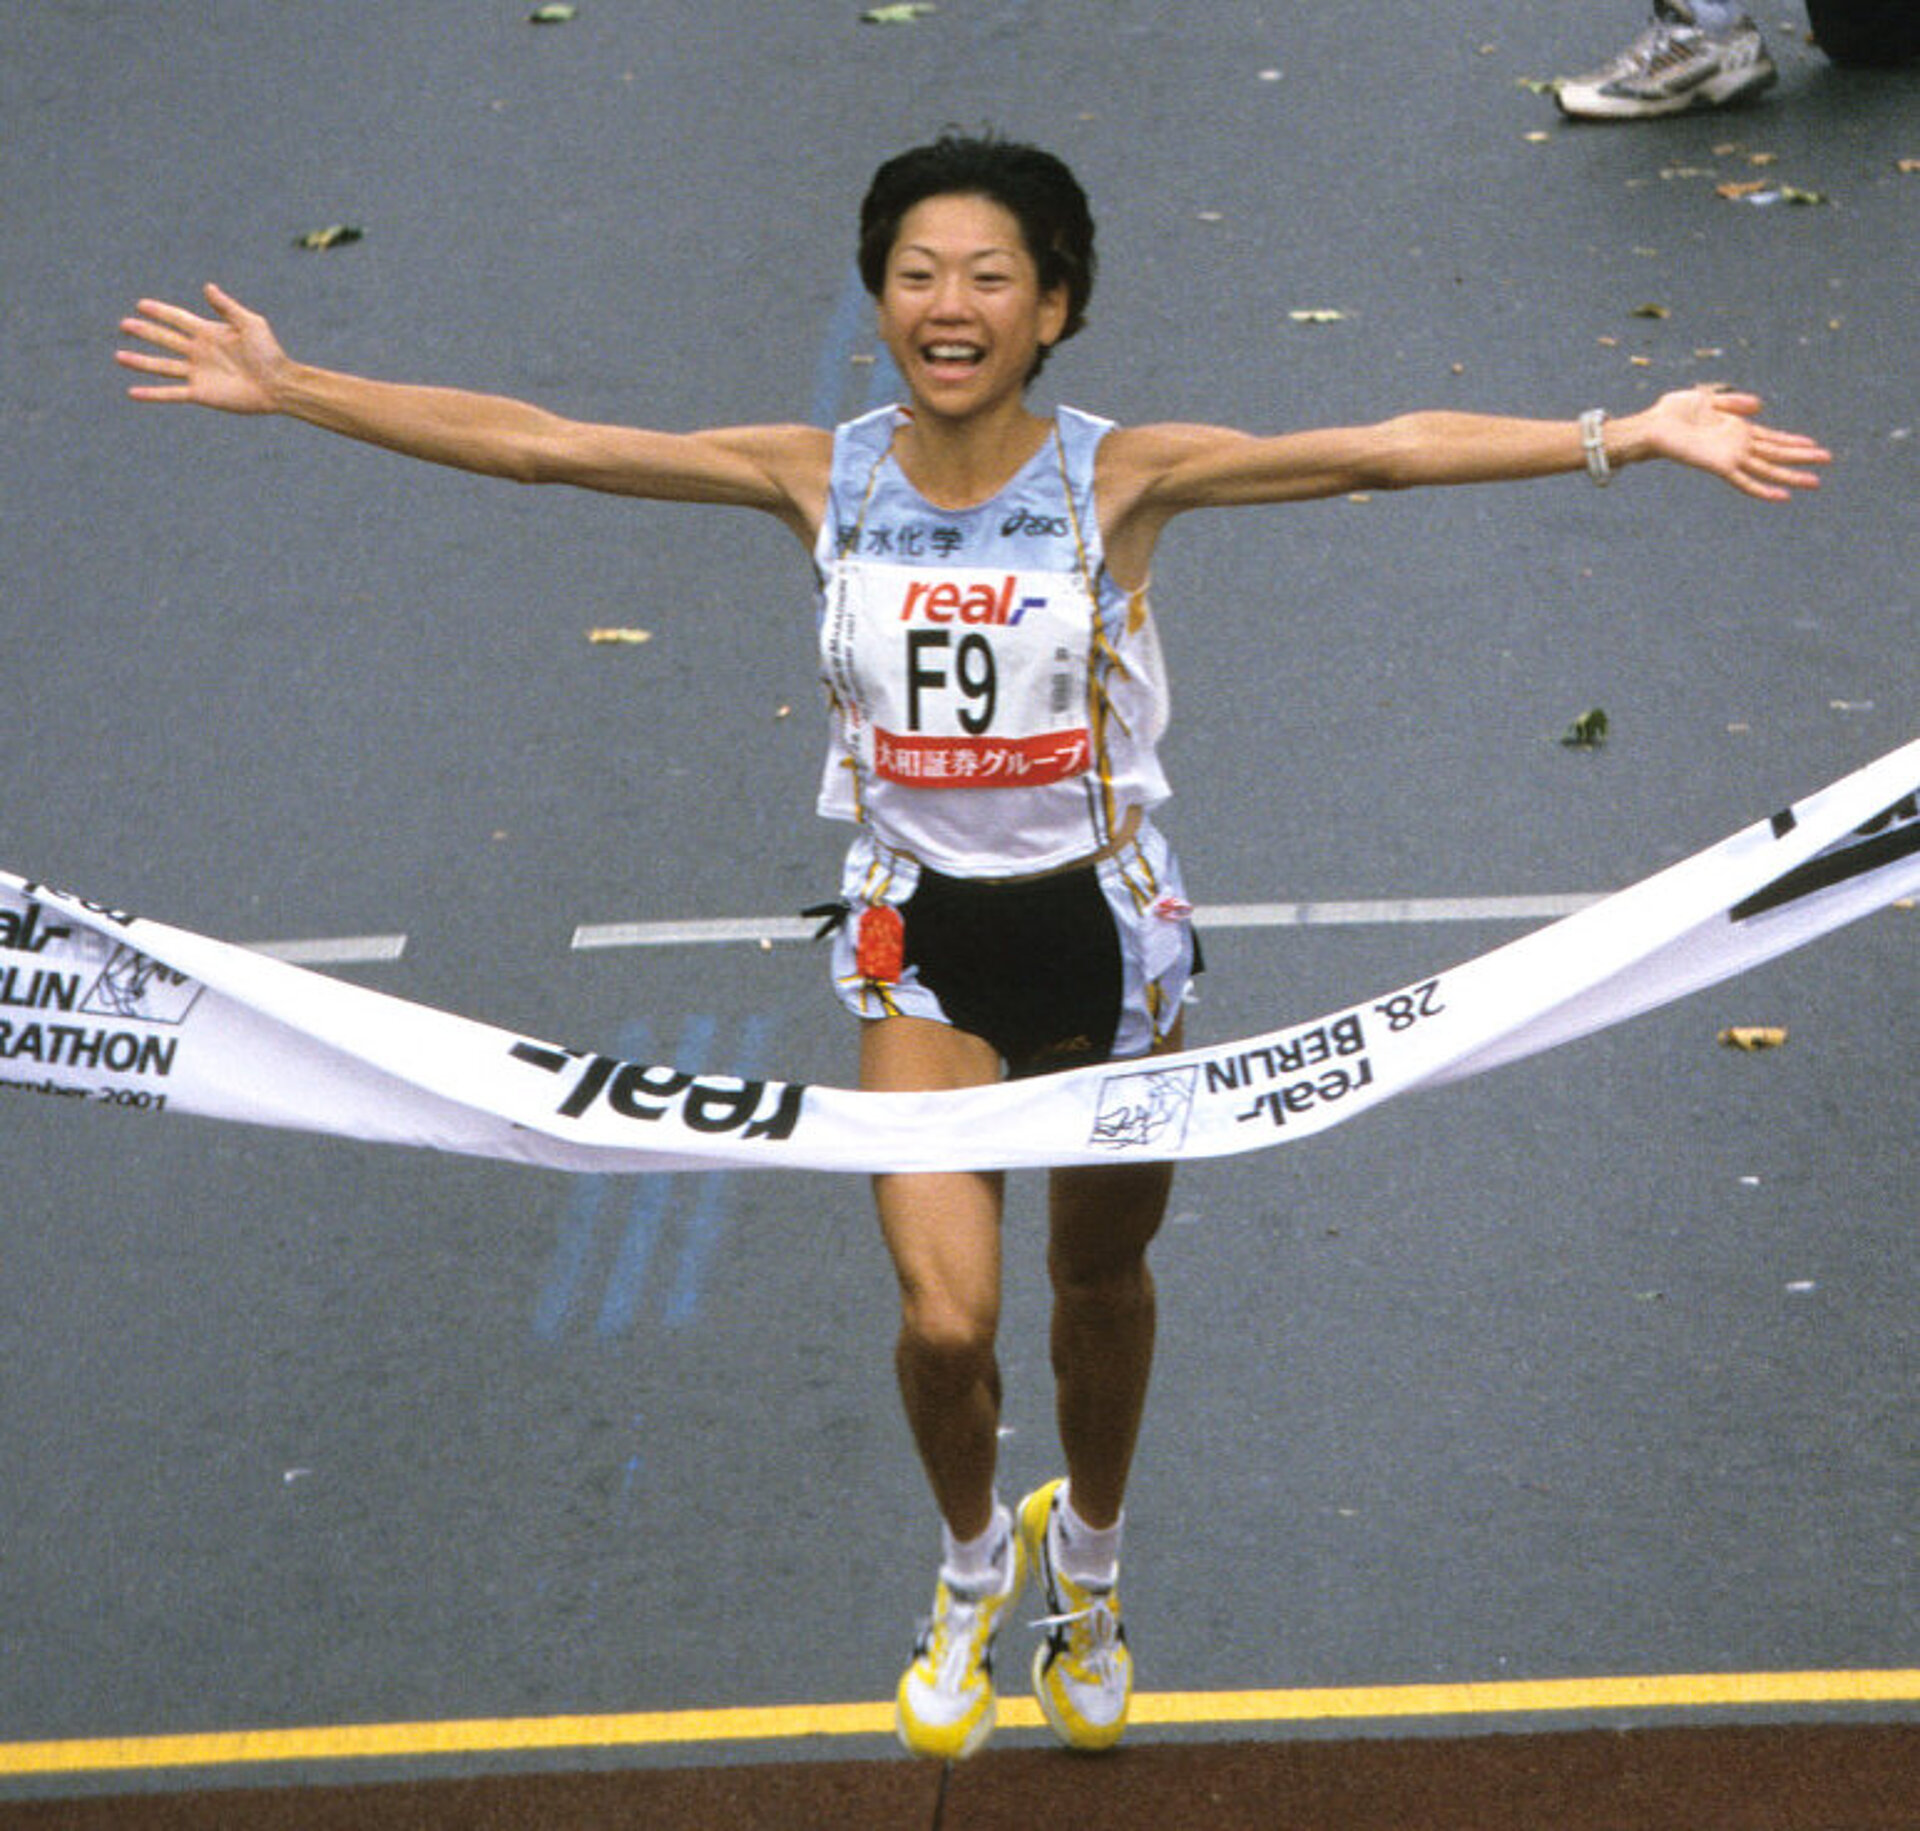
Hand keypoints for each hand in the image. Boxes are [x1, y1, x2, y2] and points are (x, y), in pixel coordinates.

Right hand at [116, 283, 287, 413]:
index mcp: (208, 333)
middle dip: (145, 332)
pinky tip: (133, 393)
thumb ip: (227, 308)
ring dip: (141, 362)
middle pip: (165, 339)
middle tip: (124, 325)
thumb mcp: (250, 324)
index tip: (141, 305)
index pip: (178, 318)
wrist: (279, 385)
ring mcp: (198, 373)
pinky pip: (171, 393)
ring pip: (162, 366)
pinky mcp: (200, 393)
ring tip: (119, 357)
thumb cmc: (269, 353)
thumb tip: (207, 287)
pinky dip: (153, 394)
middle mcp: (199, 352)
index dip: (160, 312)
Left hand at [1634, 385, 1830, 501]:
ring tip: (1816, 482)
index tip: (1813, 444)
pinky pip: (1746, 482)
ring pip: (1768, 469)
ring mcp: (1731, 457)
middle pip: (1776, 454)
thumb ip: (1735, 402)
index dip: (1792, 441)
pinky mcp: (1721, 466)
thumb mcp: (1710, 399)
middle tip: (1828, 460)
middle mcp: (1737, 446)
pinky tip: (1784, 496)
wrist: (1653, 426)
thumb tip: (1761, 406)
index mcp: (1737, 430)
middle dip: (1802, 457)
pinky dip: (1764, 490)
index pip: (1772, 438)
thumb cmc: (1674, 413)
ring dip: (1792, 475)